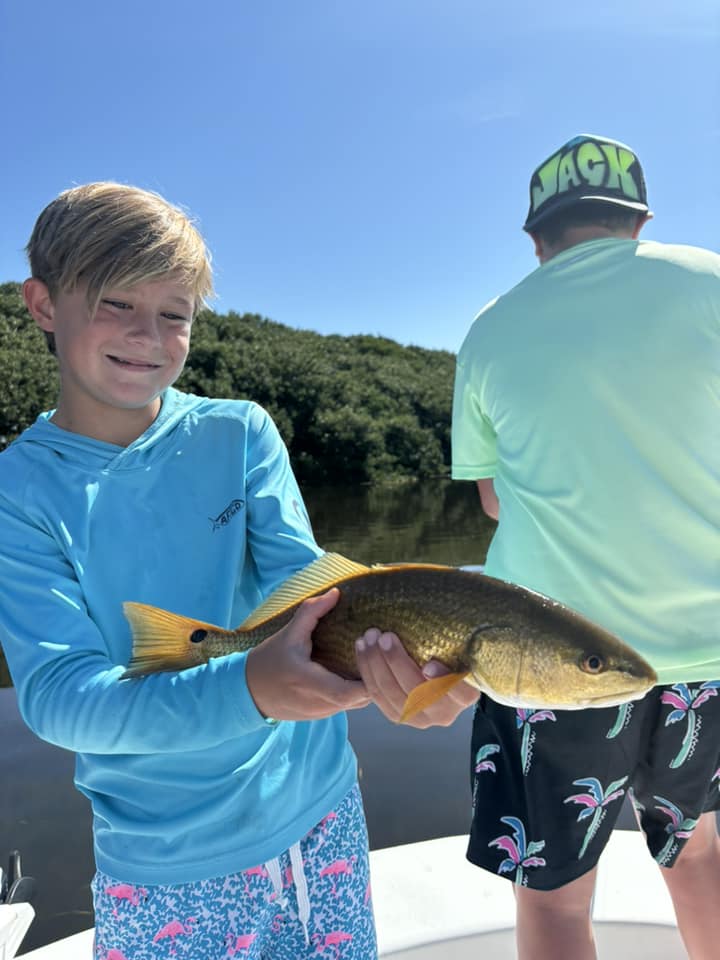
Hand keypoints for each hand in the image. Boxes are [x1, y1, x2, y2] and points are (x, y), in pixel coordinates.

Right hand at [245, 588, 369, 720]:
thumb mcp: (288, 634)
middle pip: (360, 699)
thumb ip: (311, 612)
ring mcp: (321, 713)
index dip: (368, 678)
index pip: (349, 692)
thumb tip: (336, 593)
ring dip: (365, 685)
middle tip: (379, 653)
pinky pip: (345, 705)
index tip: (374, 654)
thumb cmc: (269, 660)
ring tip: (371, 660)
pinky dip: (354, 691)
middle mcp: (319, 703)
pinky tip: (355, 672)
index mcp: (310, 683)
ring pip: (356, 704)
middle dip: (374, 678)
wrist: (248, 691)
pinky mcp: (321, 716)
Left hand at [354, 629, 477, 727]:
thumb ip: (461, 627)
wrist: (432, 666)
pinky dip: (367, 672)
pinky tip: (361, 648)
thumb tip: (471, 586)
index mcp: (468, 693)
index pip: (459, 690)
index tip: (430, 664)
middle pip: (420, 693)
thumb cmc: (449, 645)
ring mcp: (421, 718)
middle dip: (398, 662)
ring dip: (376, 665)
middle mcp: (446, 713)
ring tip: (368, 637)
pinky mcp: (398, 715)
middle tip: (385, 635)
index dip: (444, 681)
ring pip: (394, 695)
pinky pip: (378, 697)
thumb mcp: (460, 637)